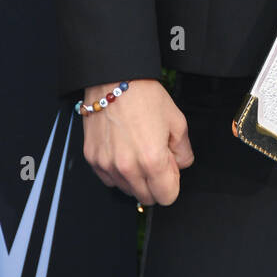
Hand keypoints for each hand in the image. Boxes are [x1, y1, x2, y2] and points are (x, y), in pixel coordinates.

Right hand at [81, 78, 193, 206]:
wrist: (114, 78)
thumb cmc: (144, 96)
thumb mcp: (177, 120)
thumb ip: (183, 150)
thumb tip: (180, 165)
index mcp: (152, 160)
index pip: (167, 197)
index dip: (172, 183)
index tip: (170, 168)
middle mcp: (127, 168)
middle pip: (147, 198)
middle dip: (155, 182)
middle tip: (155, 156)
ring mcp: (107, 165)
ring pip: (127, 190)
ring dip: (135, 177)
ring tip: (137, 149)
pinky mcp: (93, 159)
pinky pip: (109, 179)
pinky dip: (117, 171)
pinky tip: (122, 149)